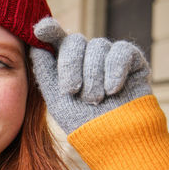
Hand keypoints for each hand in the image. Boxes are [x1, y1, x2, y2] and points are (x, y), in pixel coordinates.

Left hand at [29, 17, 150, 133]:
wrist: (115, 140)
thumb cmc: (82, 123)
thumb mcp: (56, 99)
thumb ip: (45, 72)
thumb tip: (35, 46)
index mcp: (67, 63)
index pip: (57, 39)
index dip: (50, 30)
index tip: (41, 29)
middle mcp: (88, 56)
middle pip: (75, 41)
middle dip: (70, 65)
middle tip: (72, 91)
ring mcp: (109, 57)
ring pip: (97, 45)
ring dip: (93, 75)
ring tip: (95, 100)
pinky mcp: (133, 60)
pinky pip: (121, 51)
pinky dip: (114, 70)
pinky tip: (112, 90)